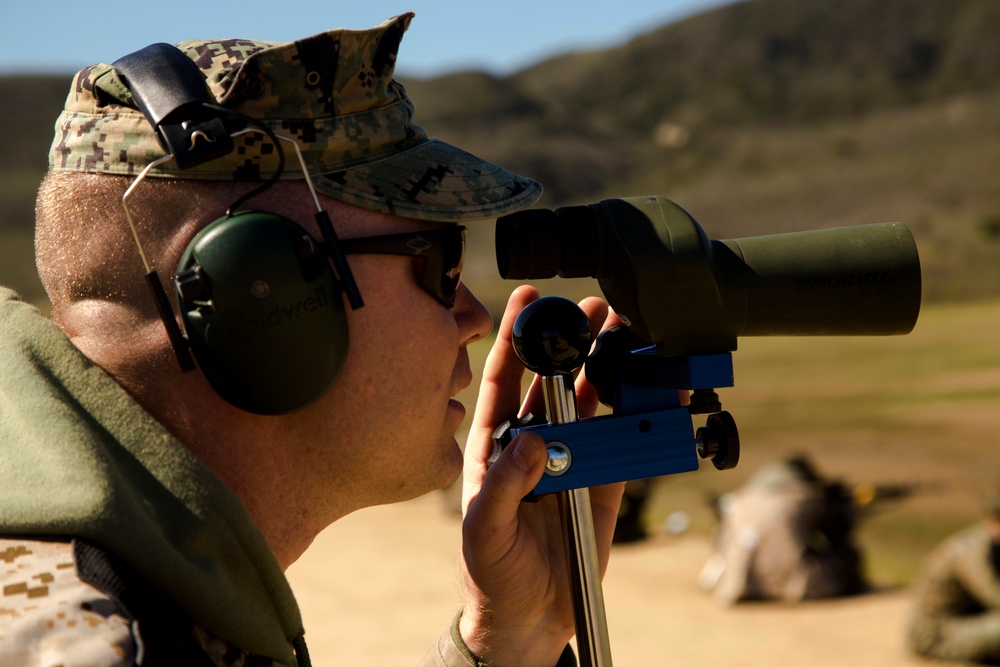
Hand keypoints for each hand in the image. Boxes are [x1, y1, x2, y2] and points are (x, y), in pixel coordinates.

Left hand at [458, 285, 625, 666]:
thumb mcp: (484, 530)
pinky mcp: (604, 482)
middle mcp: (534, 443)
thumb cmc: (491, 572)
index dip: (513, 338)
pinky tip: (655, 391)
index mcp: (495, 445)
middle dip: (571, 340)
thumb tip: (533, 441)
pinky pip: (624, 443)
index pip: (503, 380)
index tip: (526, 300)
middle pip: (555, 379)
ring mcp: (572, 459)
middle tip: (593, 309)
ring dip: (608, 367)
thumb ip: (503, 485)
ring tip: (627, 332)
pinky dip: (641, 417)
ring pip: (592, 402)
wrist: (531, 617)